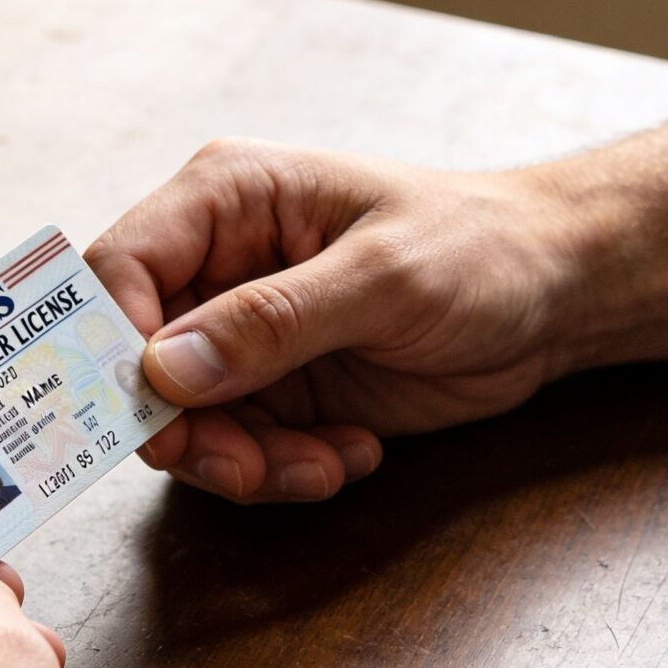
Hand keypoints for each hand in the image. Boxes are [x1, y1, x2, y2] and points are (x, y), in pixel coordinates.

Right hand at [89, 138, 583, 503]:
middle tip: (246, 468)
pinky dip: (286, 468)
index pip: (119, 268)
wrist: (555, 293)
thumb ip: (273, 323)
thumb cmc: (479, 248)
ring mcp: (246, 331)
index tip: (153, 413)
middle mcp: (220, 263)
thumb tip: (163, 367)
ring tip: (322, 465)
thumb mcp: (382, 279)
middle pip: (138, 361)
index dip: (112, 346)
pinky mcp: (279, 386)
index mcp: (228, 199)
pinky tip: (352, 453)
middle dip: (187, 428)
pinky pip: (242, 446)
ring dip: (244, 461)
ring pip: (187, 420)